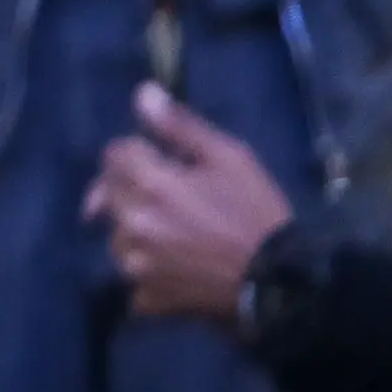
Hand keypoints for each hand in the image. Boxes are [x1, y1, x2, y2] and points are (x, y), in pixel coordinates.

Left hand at [88, 81, 294, 323]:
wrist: (283, 285)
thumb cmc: (258, 216)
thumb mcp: (229, 159)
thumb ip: (179, 126)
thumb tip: (142, 93)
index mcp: (148, 183)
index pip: (114, 154)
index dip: (136, 153)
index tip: (162, 163)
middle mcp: (132, 222)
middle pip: (109, 194)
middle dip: (132, 191)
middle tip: (171, 201)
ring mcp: (135, 263)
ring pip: (117, 237)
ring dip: (136, 234)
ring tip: (176, 237)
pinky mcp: (147, 297)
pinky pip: (134, 279)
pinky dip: (149, 274)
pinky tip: (176, 270)